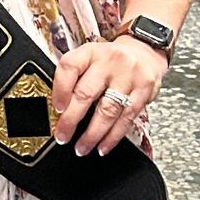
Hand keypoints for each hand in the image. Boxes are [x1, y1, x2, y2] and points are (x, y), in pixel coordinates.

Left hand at [51, 36, 166, 156]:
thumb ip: (75, 78)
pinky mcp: (144, 90)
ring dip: (92, 134)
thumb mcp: (90, 58)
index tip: (56, 109)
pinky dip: (113, 137)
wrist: (144, 51)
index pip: (70, 67)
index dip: (60, 89)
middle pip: (86, 93)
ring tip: (82, 148)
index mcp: (90, 52)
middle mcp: (109, 61)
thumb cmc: (111, 60)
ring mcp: (128, 76)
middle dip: (71, 120)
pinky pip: (126, 118)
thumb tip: (59, 110)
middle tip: (63, 136)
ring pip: (107, 111)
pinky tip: (103, 146)